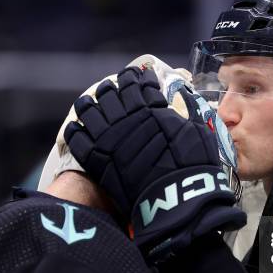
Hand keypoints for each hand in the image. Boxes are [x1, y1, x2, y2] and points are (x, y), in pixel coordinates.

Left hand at [64, 67, 245, 262]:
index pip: (138, 83)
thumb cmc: (191, 164)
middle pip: (109, 93)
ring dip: (89, 103)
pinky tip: (76, 127)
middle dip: (112, 88)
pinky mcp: (94, 158)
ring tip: (90, 102)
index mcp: (149, 108)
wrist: (174, 197)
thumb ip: (188, 112)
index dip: (137, 77)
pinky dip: (75, 130)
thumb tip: (183, 97)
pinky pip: (76, 138)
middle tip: (114, 88)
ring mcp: (106, 136)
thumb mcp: (197, 131)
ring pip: (88, 110)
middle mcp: (125, 117)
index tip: (138, 76)